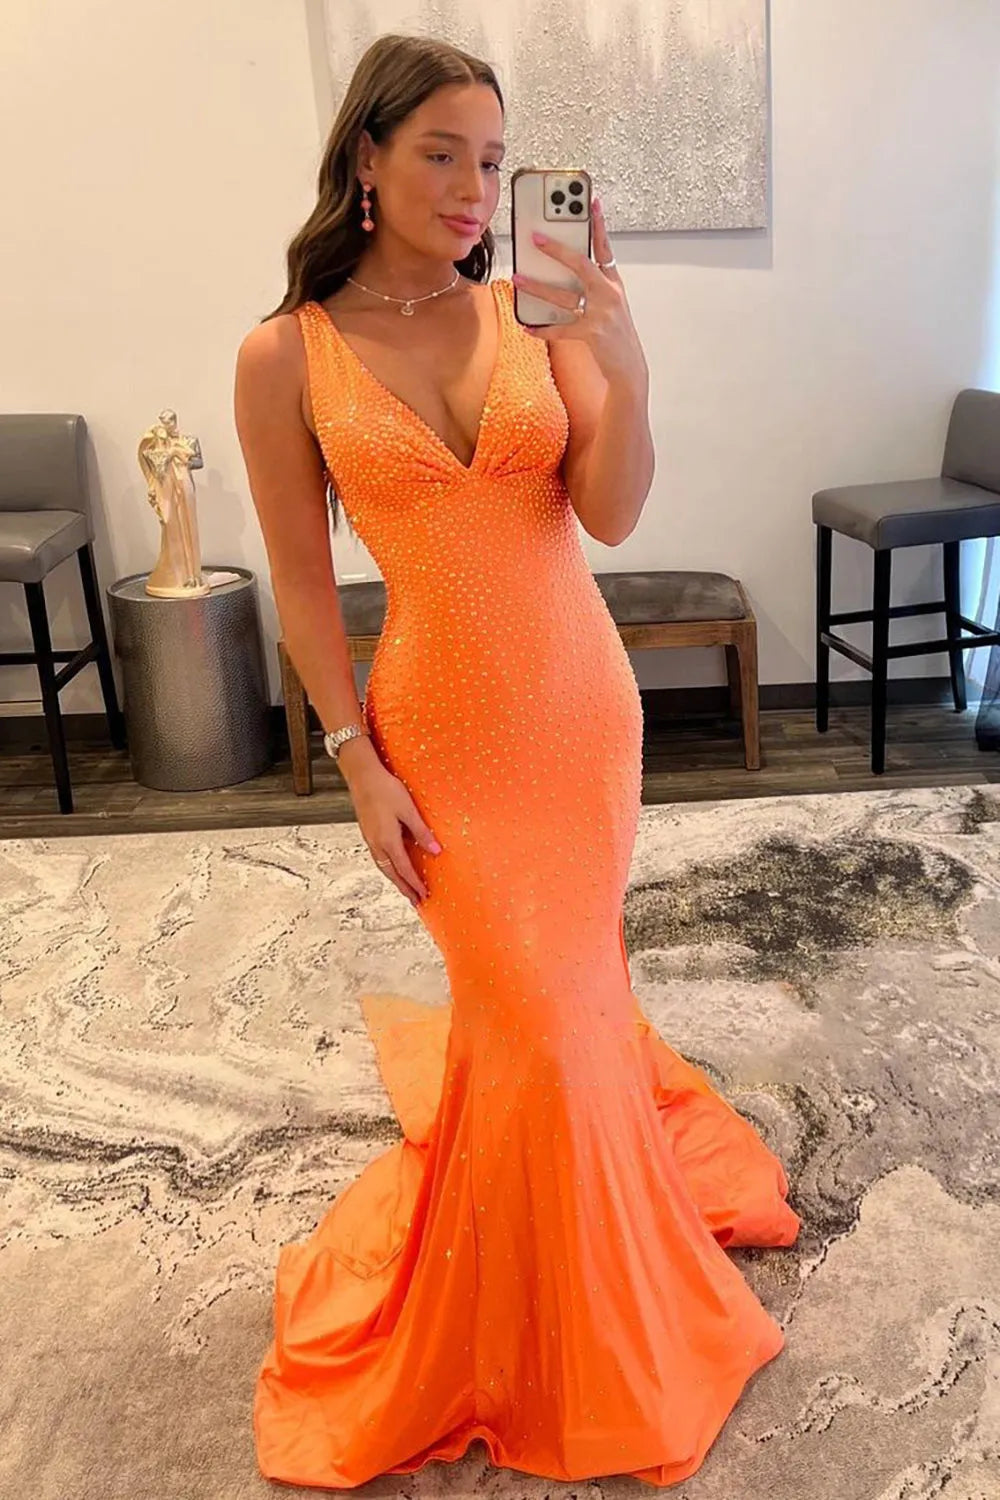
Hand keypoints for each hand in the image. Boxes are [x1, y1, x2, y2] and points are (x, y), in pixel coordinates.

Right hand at [343, 750, 442, 906]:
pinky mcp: (368, 832)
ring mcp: (370, 839)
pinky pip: (378, 858)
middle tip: (415, 901)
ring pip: (383, 867)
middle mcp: (377, 843)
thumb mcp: (408, 810)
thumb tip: (436, 851)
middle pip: (392, 873)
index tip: (424, 894)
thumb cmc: (386, 789)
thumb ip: (421, 832)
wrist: (362, 776)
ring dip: (395, 880)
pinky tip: (393, 865)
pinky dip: (388, 868)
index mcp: (388, 840)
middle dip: (404, 888)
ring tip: (405, 888)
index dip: (415, 883)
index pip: (404, 869)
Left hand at [512, 197, 646, 385]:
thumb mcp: (610, 305)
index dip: (598, 224)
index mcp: (614, 283)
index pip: (605, 248)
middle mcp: (609, 295)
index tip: (590, 202)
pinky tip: (525, 326)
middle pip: (581, 265)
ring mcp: (601, 314)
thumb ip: (592, 286)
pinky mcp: (591, 334)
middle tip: (535, 237)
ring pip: (564, 296)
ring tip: (518, 278)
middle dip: (557, 250)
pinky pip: (560, 329)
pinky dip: (541, 329)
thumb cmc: (615, 334)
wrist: (629, 367)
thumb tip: (562, 272)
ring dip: (538, 287)